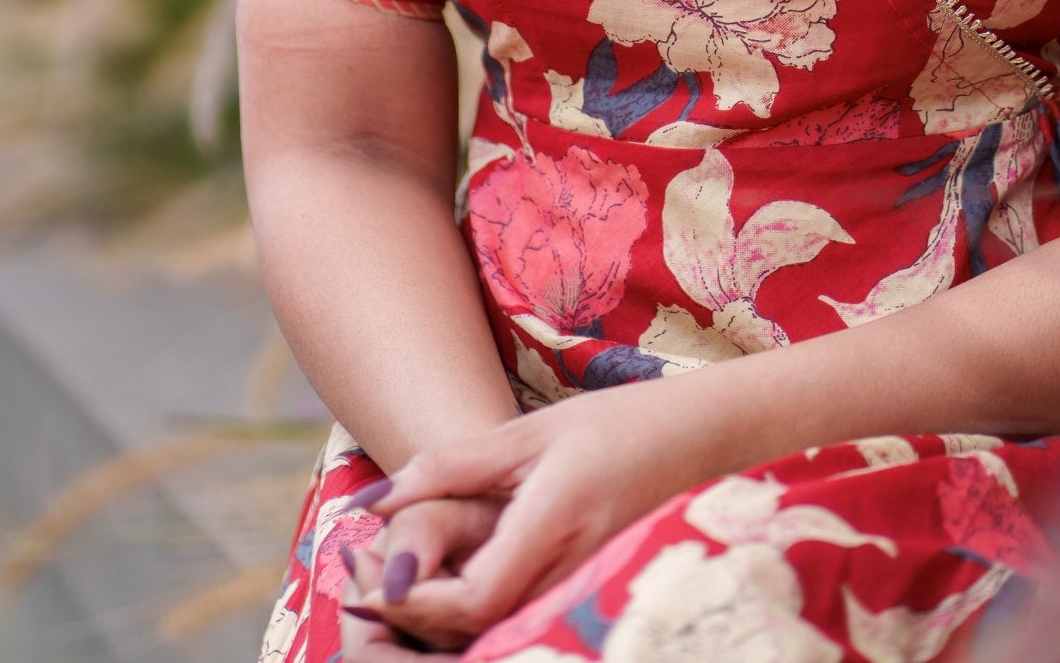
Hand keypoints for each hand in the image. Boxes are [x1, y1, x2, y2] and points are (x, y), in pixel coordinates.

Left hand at [346, 381, 732, 650]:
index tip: (373, 577)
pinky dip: (470, 619)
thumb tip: (374, 501)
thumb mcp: (529, 433)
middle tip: (363, 585)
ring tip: (393, 582)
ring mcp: (581, 592)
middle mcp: (571, 570)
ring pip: (495, 636)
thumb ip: (451, 466)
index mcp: (556, 520)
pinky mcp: (581, 599)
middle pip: (478, 630)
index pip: (475, 597)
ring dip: (437, 622)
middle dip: (414, 619)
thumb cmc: (613, 424)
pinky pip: (517, 625)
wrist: (696, 442)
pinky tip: (443, 591)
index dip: (417, 601)